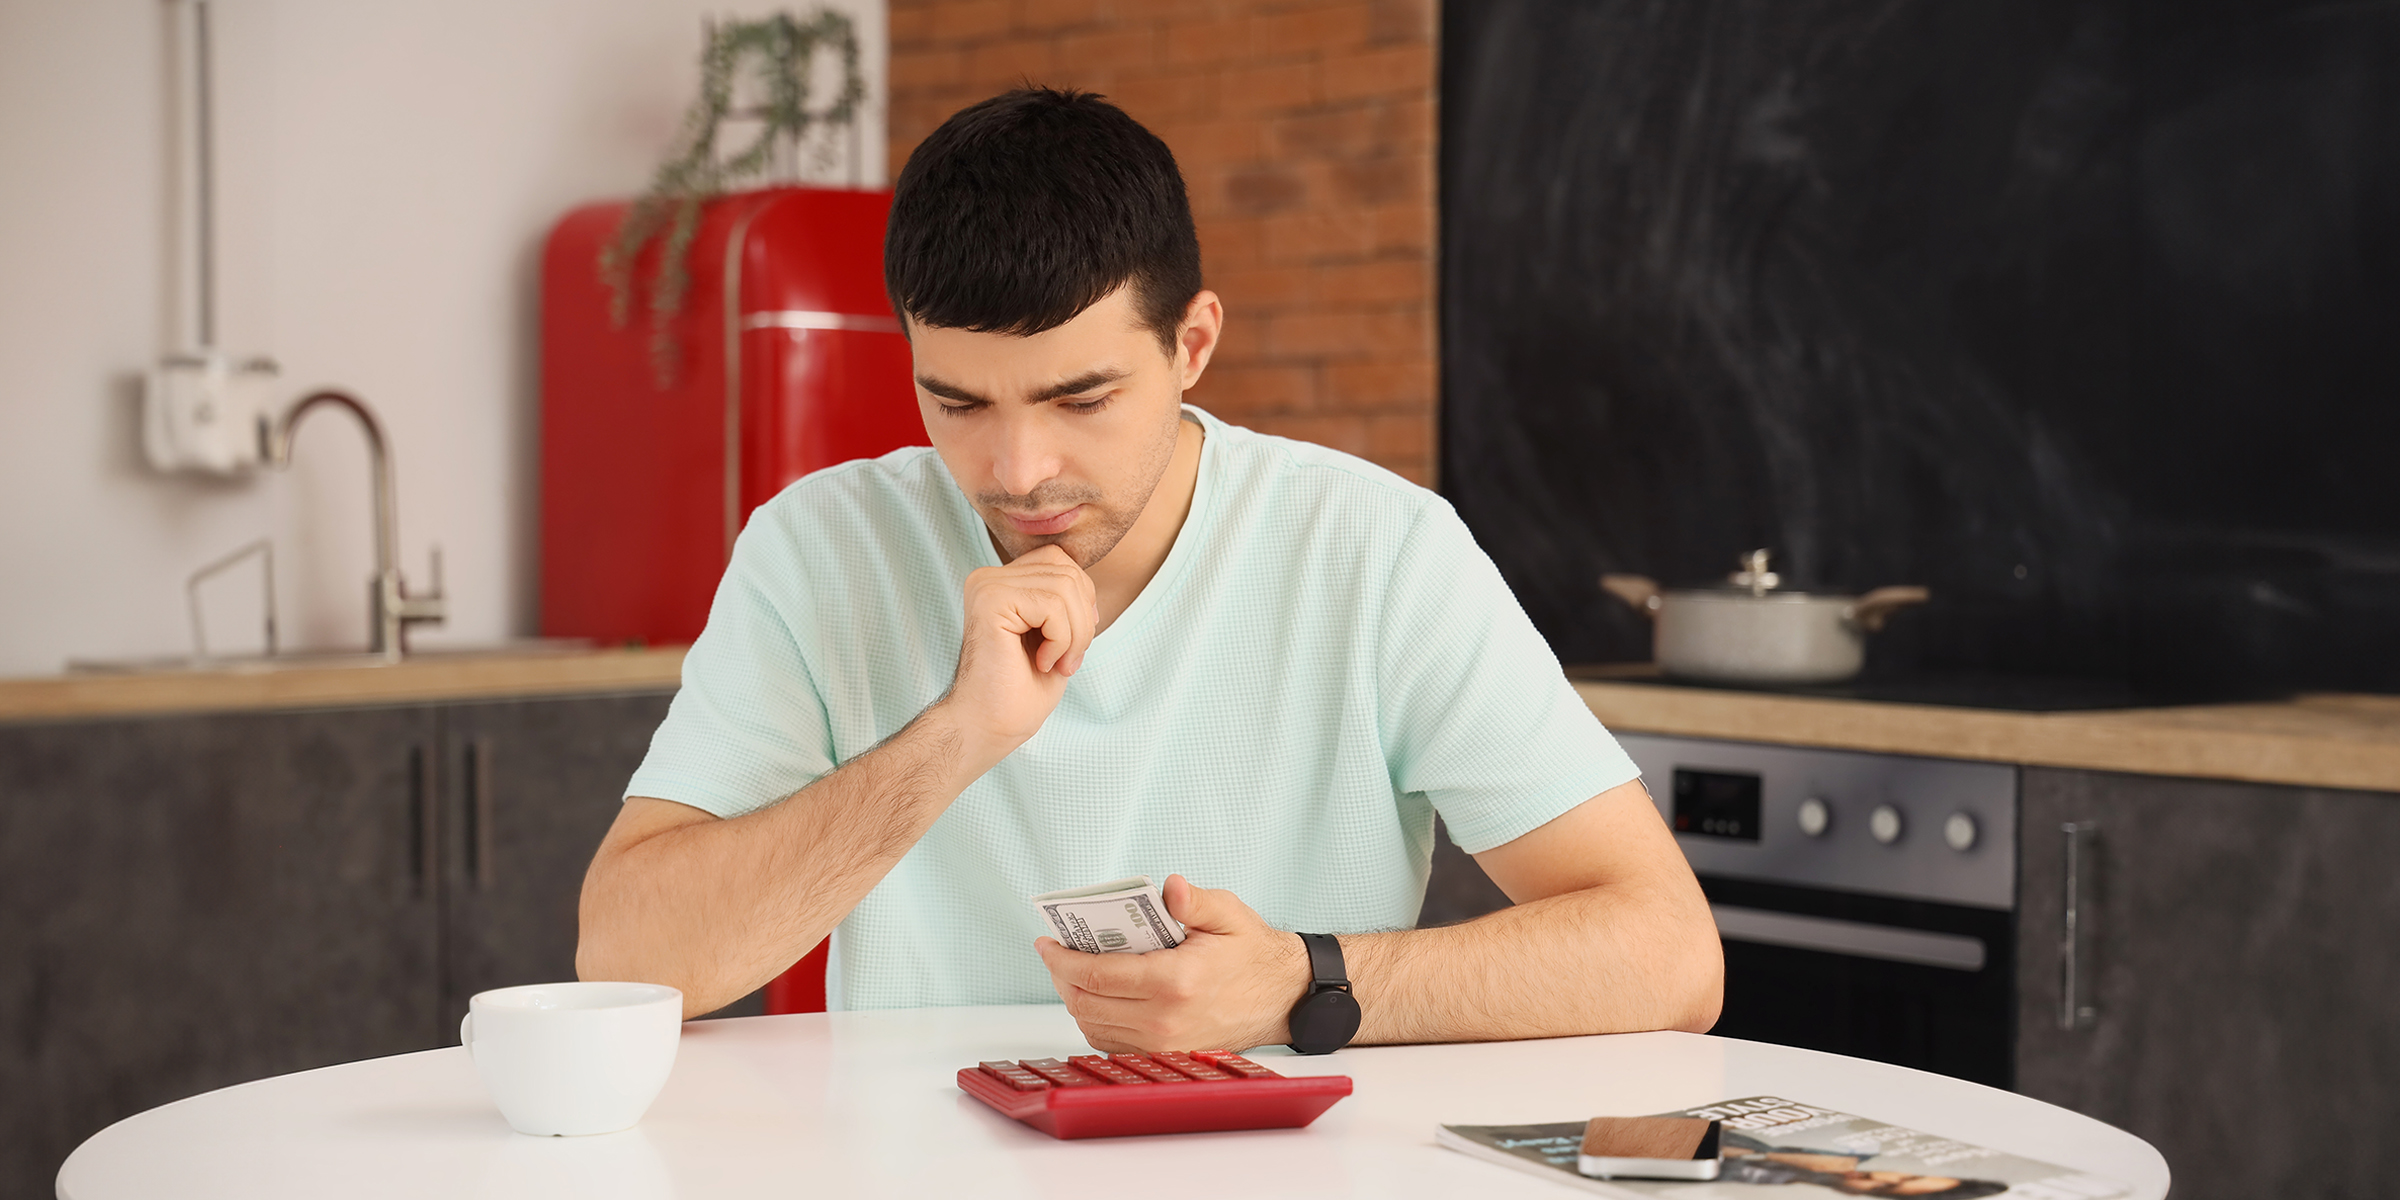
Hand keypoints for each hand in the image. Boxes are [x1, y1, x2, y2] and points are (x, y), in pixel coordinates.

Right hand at [940, 544, 1096, 758]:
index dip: (1081, 600)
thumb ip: (1065, 600)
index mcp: (1001, 581)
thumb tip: (1087, 581)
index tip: (1072, 643)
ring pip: (1065, 586)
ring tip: (1056, 664)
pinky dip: (1061, 640)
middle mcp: (988, 577)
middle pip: (1066, 570)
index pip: (1060, 560)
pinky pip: (1052, 605)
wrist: (988, 727)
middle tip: (1067, 661)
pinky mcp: (990, 600)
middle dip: (1083, 621)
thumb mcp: (1055, 635)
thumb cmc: (1020, 692)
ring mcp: (986, 585)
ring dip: (1075, 635)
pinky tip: (1042, 663)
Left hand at [1036, 875, 1311, 1052]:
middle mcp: (1164, 1019)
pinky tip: (1095, 994)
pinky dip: (1094, 1018)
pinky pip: (1112, 1041)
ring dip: (1074, 997)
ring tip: (1070, 970)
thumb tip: (1169, 887)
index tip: (1047, 941)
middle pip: (1086, 1002)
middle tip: (1054, 952)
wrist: (1282, 996)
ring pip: (1093, 1025)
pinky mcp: (1165, 1052)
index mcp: (1176, 981)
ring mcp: (1164, 1042)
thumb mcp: (1228, 914)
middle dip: (1060, 975)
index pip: (1097, 974)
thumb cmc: (1252, 953)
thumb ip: (1194, 900)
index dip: (1062, 958)